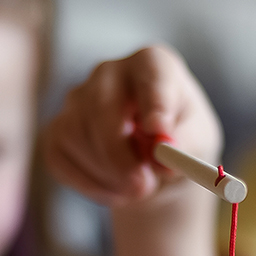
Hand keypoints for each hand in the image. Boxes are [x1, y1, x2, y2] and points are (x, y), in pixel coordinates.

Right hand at [43, 45, 221, 207]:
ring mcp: (77, 99)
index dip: (154, 99)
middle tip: (142, 187)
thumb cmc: (180, 143)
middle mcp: (109, 73)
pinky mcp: (57, 131)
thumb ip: (186, 143)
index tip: (158, 130)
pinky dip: (90, 185)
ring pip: (77, 135)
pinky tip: (116, 191)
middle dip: (118, 152)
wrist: (154, 167)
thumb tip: (164, 150)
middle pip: (101, 103)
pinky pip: (60, 159)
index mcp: (152, 63)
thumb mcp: (198, 144)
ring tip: (139, 189)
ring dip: (110, 175)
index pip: (151, 68)